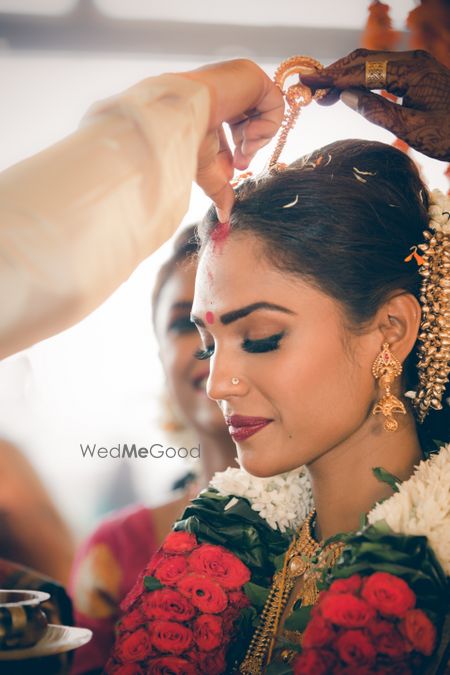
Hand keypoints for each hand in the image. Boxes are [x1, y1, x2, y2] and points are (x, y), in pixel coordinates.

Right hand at [180, 59, 283, 220]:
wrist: (182, 116)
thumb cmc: (185, 140)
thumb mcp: (205, 169)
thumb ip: (219, 190)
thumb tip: (224, 218)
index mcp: (208, 107)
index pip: (233, 129)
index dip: (240, 151)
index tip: (236, 168)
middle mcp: (224, 91)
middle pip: (251, 121)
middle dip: (250, 146)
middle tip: (241, 163)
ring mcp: (239, 81)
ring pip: (265, 114)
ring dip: (257, 139)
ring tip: (242, 147)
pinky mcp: (254, 75)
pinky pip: (275, 104)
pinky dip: (266, 126)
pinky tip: (248, 134)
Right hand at [301, 49, 449, 160]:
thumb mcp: (412, 129)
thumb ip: (378, 111)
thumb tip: (347, 96)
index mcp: (409, 71)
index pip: (360, 71)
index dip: (330, 78)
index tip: (306, 82)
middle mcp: (411, 61)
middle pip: (363, 60)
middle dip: (334, 74)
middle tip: (309, 90)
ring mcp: (415, 66)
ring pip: (371, 64)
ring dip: (346, 76)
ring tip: (324, 94)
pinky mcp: (417, 75)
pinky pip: (382, 71)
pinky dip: (361, 79)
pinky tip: (351, 92)